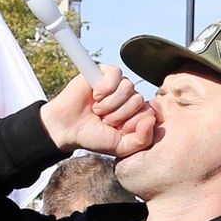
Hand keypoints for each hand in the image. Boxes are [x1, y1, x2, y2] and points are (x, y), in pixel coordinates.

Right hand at [39, 65, 156, 159]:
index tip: (115, 130)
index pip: (148, 113)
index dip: (130, 123)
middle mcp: (129, 97)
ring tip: (98, 109)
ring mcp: (118, 84)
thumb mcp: (122, 147)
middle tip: (104, 119)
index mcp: (136, 113)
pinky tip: (95, 95)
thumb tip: (152, 118)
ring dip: (109, 103)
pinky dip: (104, 87)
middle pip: (138, 100)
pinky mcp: (104, 72)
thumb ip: (143, 139)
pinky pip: (116, 74)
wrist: (68, 128)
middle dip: (118, 114)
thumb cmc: (94, 137)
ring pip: (128, 87)